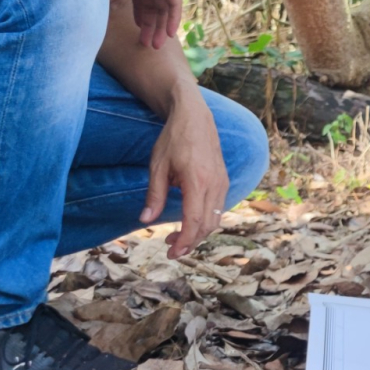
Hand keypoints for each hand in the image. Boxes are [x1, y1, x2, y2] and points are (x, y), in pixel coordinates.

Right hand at [98, 0, 182, 48]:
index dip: (139, 12)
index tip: (135, 28)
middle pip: (152, 3)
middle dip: (150, 24)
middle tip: (146, 44)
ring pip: (163, 6)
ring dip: (160, 26)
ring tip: (155, 45)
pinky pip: (174, 2)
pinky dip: (172, 18)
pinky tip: (169, 34)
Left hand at [144, 90, 230, 257]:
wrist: (194, 116)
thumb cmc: (174, 138)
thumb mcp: (157, 166)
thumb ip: (155, 195)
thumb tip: (145, 220)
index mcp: (197, 181)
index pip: (194, 221)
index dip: (184, 241)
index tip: (171, 253)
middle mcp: (215, 184)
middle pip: (207, 225)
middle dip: (191, 242)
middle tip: (170, 248)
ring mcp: (222, 182)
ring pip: (215, 219)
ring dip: (198, 232)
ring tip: (178, 237)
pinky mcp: (224, 180)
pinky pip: (218, 208)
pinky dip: (206, 220)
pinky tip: (190, 220)